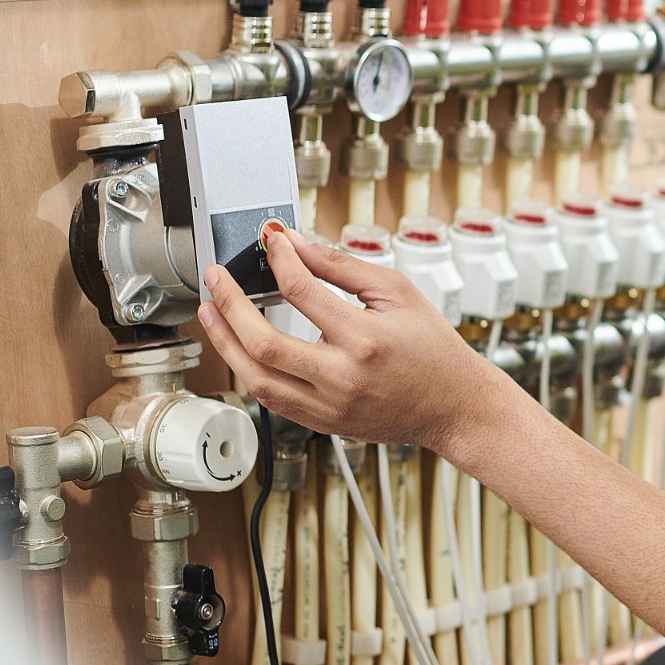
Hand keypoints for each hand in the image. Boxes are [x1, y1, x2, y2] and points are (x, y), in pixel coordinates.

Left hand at [197, 228, 493, 449]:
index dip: (279, 260)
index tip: (270, 241)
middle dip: (230, 305)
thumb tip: (295, 244)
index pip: (302, 291)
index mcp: (365, 340)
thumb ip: (341, 265)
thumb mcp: (397, 292)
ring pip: (256, 378)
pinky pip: (272, 399)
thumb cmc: (433, 347)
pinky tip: (240, 347)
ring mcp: (330, 406)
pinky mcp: (323, 422)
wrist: (454, 404)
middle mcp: (342, 378)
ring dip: (225, 343)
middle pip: (263, 343)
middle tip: (216, 278)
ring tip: (211, 313)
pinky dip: (250, 370)